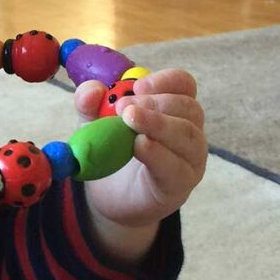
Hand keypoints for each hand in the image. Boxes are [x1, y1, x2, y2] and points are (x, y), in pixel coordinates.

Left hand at [75, 68, 206, 229]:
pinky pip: (177, 167)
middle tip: (124, 107)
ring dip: (158, 124)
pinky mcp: (181, 184)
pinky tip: (140, 146)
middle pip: (188, 108)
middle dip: (155, 103)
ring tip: (129, 121)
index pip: (184, 84)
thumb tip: (92, 90)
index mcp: (172, 108)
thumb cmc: (112, 152)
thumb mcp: (94, 123)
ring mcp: (190, 158)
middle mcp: (189, 129)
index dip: (166, 80)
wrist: (110, 198)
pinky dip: (159, 154)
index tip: (138, 86)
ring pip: (188, 135)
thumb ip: (89, 105)